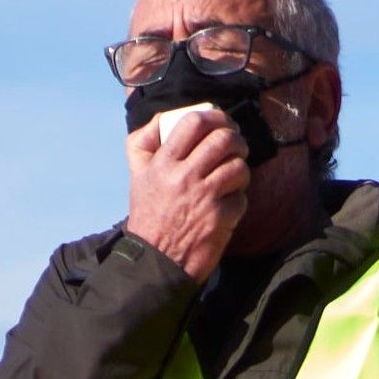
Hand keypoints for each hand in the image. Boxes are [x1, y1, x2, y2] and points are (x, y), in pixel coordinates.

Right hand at [124, 109, 249, 283]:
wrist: (156, 262)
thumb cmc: (149, 216)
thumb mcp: (137, 175)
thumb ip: (143, 143)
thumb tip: (163, 118)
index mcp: (163, 164)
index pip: (193, 122)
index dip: (215, 116)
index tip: (222, 123)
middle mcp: (183, 177)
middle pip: (223, 139)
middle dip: (237, 139)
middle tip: (237, 147)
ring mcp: (204, 198)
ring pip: (238, 167)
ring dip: (241, 169)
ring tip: (234, 176)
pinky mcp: (220, 219)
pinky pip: (241, 197)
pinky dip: (238, 199)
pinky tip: (228, 205)